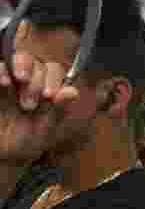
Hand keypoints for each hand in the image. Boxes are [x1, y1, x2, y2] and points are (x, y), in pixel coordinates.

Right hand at [0, 37, 78, 165]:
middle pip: (39, 65)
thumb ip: (59, 111)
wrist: (4, 149)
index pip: (55, 72)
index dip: (53, 80)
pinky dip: (3, 71)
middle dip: (37, 82)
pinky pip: (1, 67)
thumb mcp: (46, 130)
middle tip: (29, 105)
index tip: (48, 96)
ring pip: (22, 59)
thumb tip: (73, 92)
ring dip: (23, 68)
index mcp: (49, 89)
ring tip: (20, 84)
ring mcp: (14, 78)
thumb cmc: (28, 139)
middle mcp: (33, 79)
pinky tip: (4, 82)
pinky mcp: (0, 79)